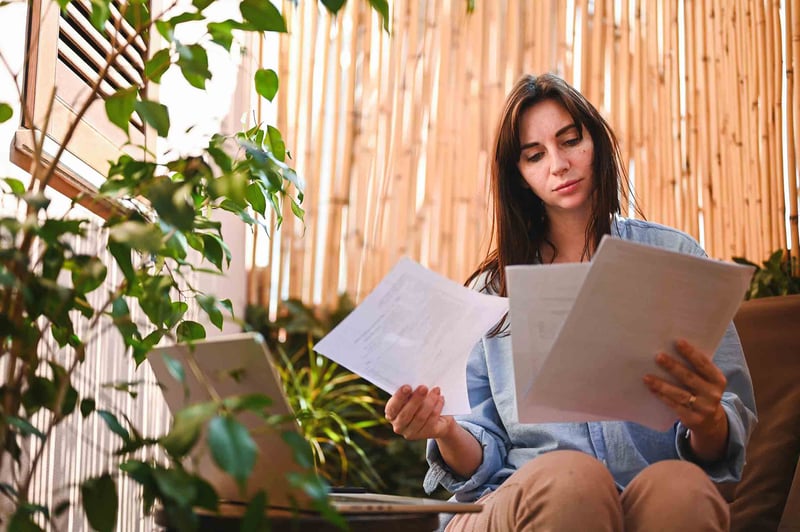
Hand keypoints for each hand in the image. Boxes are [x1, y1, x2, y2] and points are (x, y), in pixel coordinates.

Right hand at [384, 384, 453, 440]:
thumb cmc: (420, 402)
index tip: (407, 387)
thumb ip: (410, 393)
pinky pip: (432, 420)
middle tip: (424, 387)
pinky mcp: (426, 434)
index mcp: (391, 414)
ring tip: (436, 390)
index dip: (399, 398)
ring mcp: (412, 432)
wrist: (437, 418)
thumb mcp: (412, 396)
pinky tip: (440, 398)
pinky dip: (437, 407)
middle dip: (416, 399)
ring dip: (429, 402)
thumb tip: (416, 382)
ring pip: (420, 417)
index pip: (392, 408)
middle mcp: (399, 426)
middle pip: (406, 414)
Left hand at [644, 339, 728, 460]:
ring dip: (662, 385)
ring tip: (647, 377)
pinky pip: (675, 406)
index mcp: (718, 380)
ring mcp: (703, 408)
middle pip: (690, 378)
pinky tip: (651, 388)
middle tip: (658, 356)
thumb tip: (671, 348)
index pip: (704, 364)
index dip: (691, 353)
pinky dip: (662, 396)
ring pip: (680, 394)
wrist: (711, 422)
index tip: (678, 341)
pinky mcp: (693, 419)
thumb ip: (696, 368)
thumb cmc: (703, 392)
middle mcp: (713, 394)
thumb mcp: (707, 381)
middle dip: (673, 367)